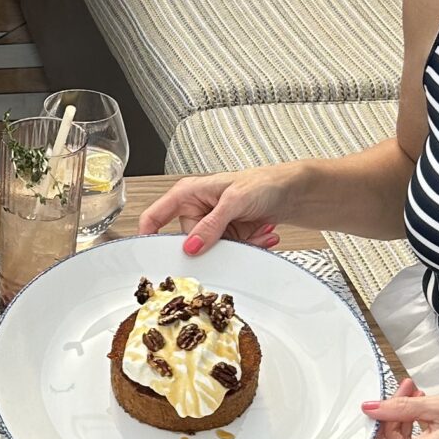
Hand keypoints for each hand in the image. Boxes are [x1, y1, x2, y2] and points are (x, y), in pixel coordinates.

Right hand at [136, 167, 285, 254]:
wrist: (291, 191)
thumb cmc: (263, 182)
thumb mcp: (234, 201)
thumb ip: (211, 225)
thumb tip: (191, 246)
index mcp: (188, 194)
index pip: (155, 216)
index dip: (148, 236)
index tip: (148, 256)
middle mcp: (197, 210)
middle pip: (188, 242)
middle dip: (215, 245)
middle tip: (234, 237)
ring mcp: (212, 225)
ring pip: (212, 251)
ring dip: (239, 245)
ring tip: (257, 230)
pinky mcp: (227, 236)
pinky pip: (230, 252)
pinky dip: (249, 246)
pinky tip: (262, 233)